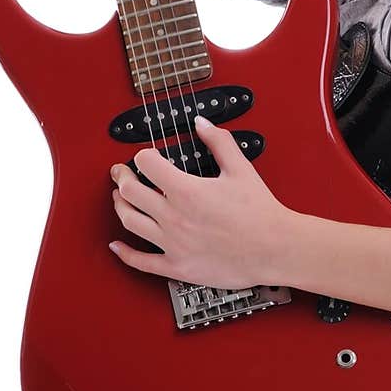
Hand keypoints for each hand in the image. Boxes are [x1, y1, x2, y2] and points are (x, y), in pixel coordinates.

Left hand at [109, 117, 294, 288]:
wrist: (274, 248)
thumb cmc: (260, 212)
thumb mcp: (240, 169)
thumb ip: (218, 142)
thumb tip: (201, 124)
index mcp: (186, 190)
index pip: (147, 164)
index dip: (144, 155)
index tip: (146, 155)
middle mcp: (173, 216)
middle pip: (130, 191)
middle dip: (122, 176)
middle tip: (120, 172)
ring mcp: (172, 243)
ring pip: (130, 221)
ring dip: (120, 206)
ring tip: (120, 198)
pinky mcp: (177, 266)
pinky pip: (141, 261)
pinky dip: (124, 253)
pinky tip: (116, 246)